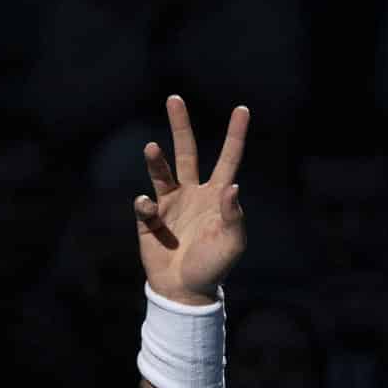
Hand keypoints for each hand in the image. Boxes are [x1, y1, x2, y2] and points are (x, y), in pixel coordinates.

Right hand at [134, 96, 249, 305]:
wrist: (185, 289)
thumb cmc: (214, 266)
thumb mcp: (232, 243)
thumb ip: (233, 215)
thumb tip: (233, 186)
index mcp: (218, 196)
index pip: (229, 160)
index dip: (235, 135)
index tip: (242, 108)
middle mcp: (193, 193)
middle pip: (187, 152)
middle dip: (181, 125)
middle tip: (175, 98)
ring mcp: (170, 203)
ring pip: (160, 171)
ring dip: (156, 160)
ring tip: (152, 148)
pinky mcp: (150, 218)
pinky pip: (144, 204)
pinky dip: (145, 206)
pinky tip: (150, 214)